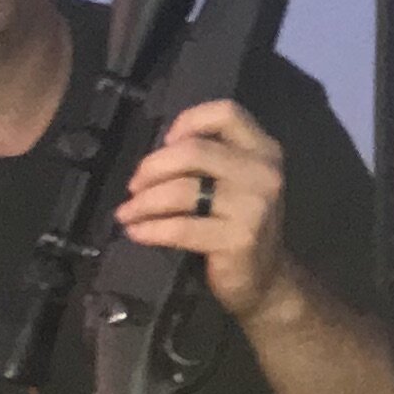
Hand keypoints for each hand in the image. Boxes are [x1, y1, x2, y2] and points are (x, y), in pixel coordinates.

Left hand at [116, 94, 289, 319]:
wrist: (267, 280)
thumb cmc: (240, 225)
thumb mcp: (235, 182)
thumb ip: (209, 159)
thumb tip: (156, 152)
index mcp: (263, 150)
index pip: (226, 113)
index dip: (189, 120)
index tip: (166, 141)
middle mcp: (262, 172)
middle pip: (194, 151)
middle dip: (153, 167)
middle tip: (134, 186)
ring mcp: (253, 207)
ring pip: (182, 190)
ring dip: (144, 202)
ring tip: (126, 212)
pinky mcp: (237, 239)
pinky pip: (181, 227)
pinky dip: (151, 228)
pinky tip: (136, 232)